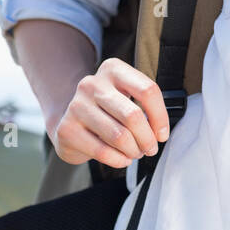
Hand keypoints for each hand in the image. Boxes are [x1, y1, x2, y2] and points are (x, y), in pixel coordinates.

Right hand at [51, 57, 171, 167]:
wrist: (69, 121)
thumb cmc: (106, 110)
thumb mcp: (125, 97)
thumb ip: (144, 107)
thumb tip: (159, 133)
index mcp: (113, 69)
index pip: (147, 90)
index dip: (160, 117)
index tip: (162, 134)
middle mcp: (92, 83)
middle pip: (133, 115)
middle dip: (147, 138)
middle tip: (150, 148)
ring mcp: (77, 105)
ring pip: (119, 136)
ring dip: (133, 151)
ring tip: (135, 153)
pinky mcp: (67, 129)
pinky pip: (102, 151)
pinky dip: (118, 160)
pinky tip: (122, 159)